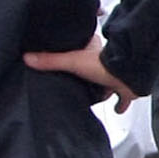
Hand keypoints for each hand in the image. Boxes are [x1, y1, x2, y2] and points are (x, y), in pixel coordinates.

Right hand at [23, 37, 137, 104]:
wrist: (130, 75)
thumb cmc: (104, 65)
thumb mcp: (72, 61)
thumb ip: (51, 61)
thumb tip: (28, 58)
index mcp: (93, 51)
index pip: (85, 47)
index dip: (79, 50)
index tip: (71, 53)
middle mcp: (106, 63)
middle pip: (95, 68)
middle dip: (89, 75)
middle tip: (80, 80)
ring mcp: (116, 76)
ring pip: (107, 82)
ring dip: (103, 89)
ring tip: (94, 96)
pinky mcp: (124, 89)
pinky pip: (121, 99)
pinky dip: (119, 105)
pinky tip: (115, 110)